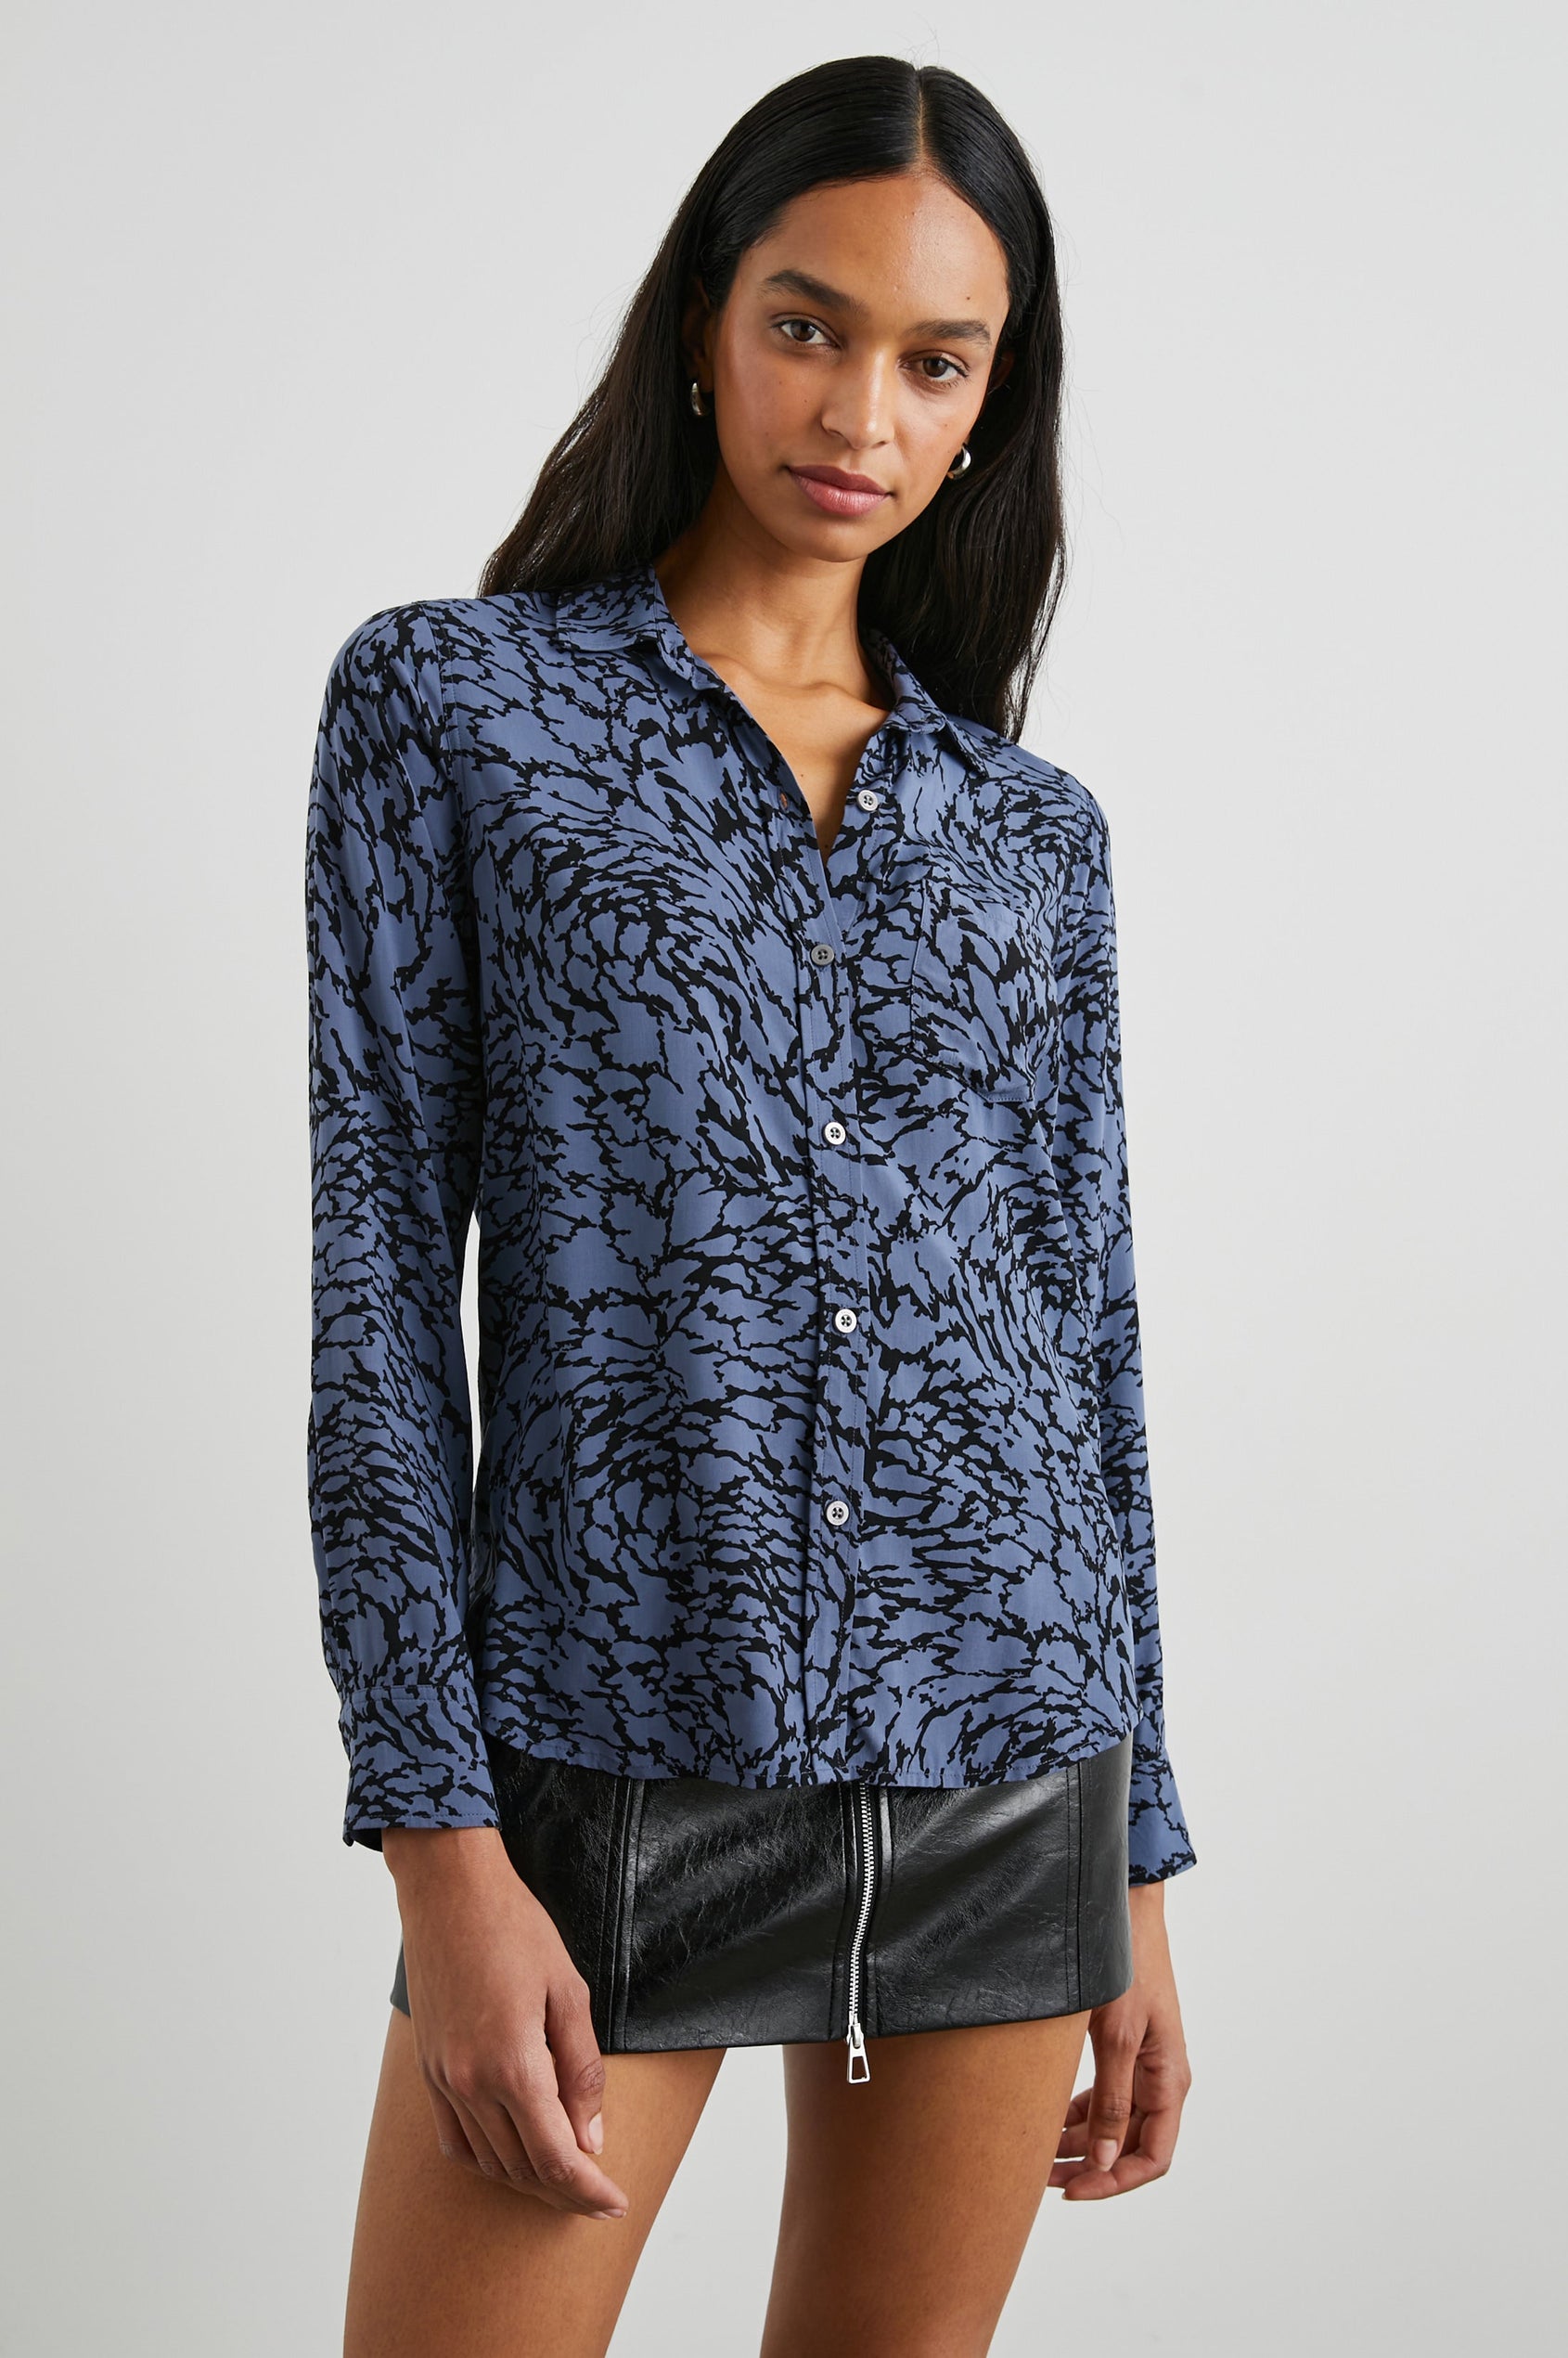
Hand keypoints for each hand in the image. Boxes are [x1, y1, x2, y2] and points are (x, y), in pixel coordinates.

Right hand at [382, 1824, 629, 2220]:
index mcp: (513, 2066)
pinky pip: (454, 2138)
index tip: (615, 2203)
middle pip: (523, 2168)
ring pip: (488, 2161)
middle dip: (565, 2190)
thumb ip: (581, 2071)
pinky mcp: (428, 2068)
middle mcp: (471, 2083)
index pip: (556, 2157)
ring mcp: (443, 2079)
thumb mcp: (568, 1991)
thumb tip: (590, 2138)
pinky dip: (486, 2159)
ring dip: (527, 2179)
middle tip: (600, 2196)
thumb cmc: (515, 1929)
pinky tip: (512, 2152)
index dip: (589, 2189)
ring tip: (565, 2177)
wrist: (448, 1890)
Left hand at [1050, 1879, 1190, 2198]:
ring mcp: (1140, 2062)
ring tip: (1035, 2153)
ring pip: (1113, 2123)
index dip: (1114, 2181)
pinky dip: (1076, 2112)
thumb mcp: (1115, 2036)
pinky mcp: (1121, 2045)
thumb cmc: (1126, 1964)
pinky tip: (1044, 2117)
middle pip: (1130, 2146)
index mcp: (1169, 2081)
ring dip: (1078, 2142)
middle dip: (1088, 2167)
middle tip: (1041, 2178)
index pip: (1153, 2158)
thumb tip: (1105, 2159)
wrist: (1122, 1907)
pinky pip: (1102, 2094)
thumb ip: (1111, 2100)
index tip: (1073, 2190)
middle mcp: (1159, 2078)